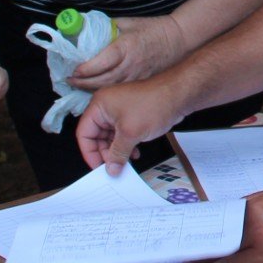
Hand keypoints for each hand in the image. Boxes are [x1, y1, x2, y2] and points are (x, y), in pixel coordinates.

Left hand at [68, 14, 191, 90]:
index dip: (84, 69)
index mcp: (125, 47)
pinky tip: (98, 90)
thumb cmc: (154, 28)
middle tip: (69, 81)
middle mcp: (130, 65)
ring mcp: (137, 76)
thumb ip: (108, 27)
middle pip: (101, 80)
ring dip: (92, 89)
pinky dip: (107, 92)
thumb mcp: (128, 22)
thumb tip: (88, 29)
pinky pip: (120, 90)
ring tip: (79, 86)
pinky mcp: (141, 82)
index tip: (73, 70)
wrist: (178, 39)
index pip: (100, 63)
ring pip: (110, 89)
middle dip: (82, 83)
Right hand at [75, 76, 192, 170]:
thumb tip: (111, 168)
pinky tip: (134, 153)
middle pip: (97, 136)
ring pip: (111, 136)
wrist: (179, 95)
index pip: (84, 133)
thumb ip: (117, 153)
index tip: (97, 167)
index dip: (89, 152)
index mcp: (100, 105)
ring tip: (125, 163)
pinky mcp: (132, 114)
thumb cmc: (154, 104)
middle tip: (113, 168)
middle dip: (105, 153)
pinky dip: (126, 145)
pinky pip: (123, 133)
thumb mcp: (130, 133)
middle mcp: (107, 106)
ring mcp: (120, 110)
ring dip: (117, 151)